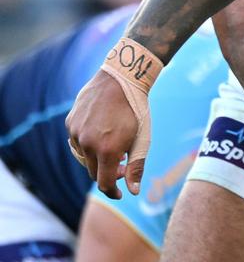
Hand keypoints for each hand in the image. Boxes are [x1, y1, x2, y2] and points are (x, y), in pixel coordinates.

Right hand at [65, 71, 143, 199]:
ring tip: (113, 145)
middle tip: (123, 162)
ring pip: (83, 157)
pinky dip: (87, 143)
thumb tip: (133, 191)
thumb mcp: (143, 138)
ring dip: (96, 157)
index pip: (104, 183)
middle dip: (108, 172)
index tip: (121, 193)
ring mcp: (76, 133)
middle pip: (93, 171)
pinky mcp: (70, 122)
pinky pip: (76, 141)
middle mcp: (87, 144)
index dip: (113, 191)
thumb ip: (137, 166)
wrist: (122, 79)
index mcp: (107, 150)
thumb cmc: (136, 109)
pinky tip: (101, 133)